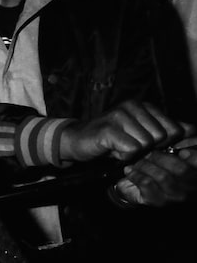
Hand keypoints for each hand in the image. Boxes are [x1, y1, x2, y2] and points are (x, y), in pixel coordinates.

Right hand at [59, 101, 194, 164]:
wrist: (77, 140)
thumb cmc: (111, 139)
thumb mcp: (143, 133)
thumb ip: (167, 130)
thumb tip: (192, 130)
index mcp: (145, 106)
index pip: (174, 129)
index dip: (164, 144)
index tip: (146, 145)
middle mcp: (134, 106)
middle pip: (161, 137)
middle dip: (147, 149)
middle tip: (130, 146)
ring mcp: (120, 115)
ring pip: (146, 144)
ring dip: (133, 153)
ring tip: (120, 147)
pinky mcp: (108, 129)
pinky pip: (131, 149)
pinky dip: (123, 155)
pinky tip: (112, 150)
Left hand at [109, 136, 196, 206]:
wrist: (136, 189)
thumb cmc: (159, 167)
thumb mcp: (174, 151)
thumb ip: (185, 141)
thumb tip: (189, 130)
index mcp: (195, 174)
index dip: (192, 155)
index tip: (180, 150)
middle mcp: (189, 188)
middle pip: (181, 169)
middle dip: (163, 157)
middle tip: (149, 152)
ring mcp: (173, 197)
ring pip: (163, 176)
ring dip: (147, 165)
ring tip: (138, 161)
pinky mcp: (156, 201)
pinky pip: (146, 184)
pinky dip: (136, 174)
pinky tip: (130, 170)